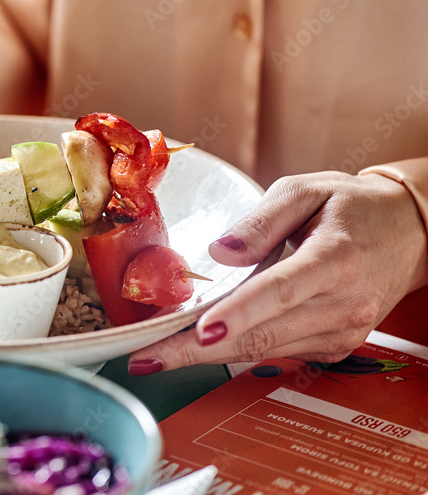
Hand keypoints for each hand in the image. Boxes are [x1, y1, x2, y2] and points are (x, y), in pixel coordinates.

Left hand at [128, 171, 427, 374]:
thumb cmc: (350, 206)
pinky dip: (235, 350)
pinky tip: (197, 345)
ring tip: (155, 355)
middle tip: (146, 358)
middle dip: (197, 351)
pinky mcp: (334, 347)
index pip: (279, 292)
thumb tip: (218, 251)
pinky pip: (276, 353)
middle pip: (262, 335)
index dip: (238, 314)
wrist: (408, 234)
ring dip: (206, 356)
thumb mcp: (304, 190)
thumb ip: (259, 221)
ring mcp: (341, 333)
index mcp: (335, 259)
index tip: (199, 331)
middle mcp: (342, 305)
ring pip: (263, 351)